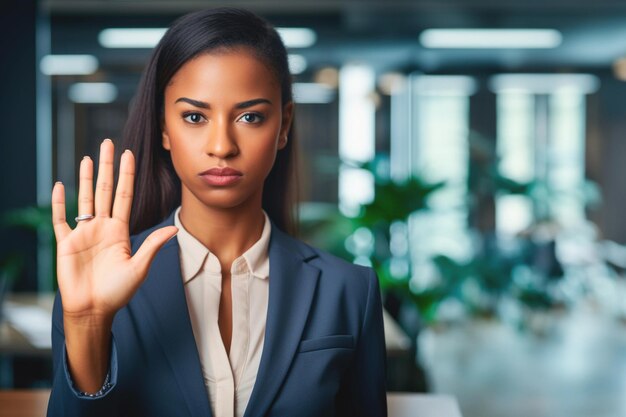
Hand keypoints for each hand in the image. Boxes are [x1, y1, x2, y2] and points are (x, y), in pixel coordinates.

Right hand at [51, 139, 177, 323]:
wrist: (93, 309)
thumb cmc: (117, 292)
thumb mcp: (139, 267)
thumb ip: (152, 245)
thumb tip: (174, 228)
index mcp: (120, 231)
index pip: (125, 196)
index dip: (127, 175)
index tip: (129, 154)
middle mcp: (102, 227)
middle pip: (105, 191)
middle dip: (107, 167)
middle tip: (107, 143)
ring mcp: (83, 233)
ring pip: (85, 199)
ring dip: (86, 179)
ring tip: (88, 158)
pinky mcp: (66, 243)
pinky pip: (60, 219)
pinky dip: (59, 203)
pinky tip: (60, 185)